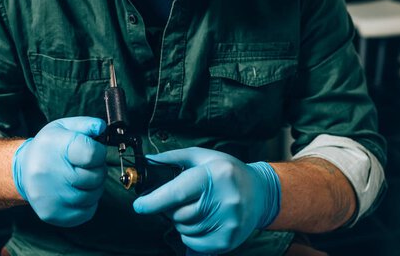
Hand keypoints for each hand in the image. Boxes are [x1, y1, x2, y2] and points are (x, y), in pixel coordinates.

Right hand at [12, 116, 106, 226]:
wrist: (24, 170)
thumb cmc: (49, 147)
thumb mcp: (65, 127)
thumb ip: (87, 125)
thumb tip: (100, 128)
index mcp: (53, 146)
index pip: (91, 154)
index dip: (99, 153)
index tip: (93, 152)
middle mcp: (47, 172)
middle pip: (94, 177)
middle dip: (97, 171)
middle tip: (88, 166)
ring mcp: (48, 196)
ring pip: (92, 196)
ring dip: (94, 188)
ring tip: (82, 178)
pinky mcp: (51, 213)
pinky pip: (86, 212)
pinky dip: (88, 203)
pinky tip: (77, 191)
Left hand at [133, 147, 280, 253]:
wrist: (261, 192)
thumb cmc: (228, 172)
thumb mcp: (204, 157)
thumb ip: (174, 157)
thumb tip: (148, 160)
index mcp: (214, 175)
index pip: (177, 193)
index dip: (153, 201)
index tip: (139, 206)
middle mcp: (223, 199)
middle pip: (178, 214)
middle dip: (171, 209)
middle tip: (182, 200)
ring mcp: (228, 222)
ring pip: (185, 229)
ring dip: (182, 221)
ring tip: (197, 208)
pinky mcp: (229, 239)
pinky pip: (194, 242)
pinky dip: (190, 235)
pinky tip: (201, 221)